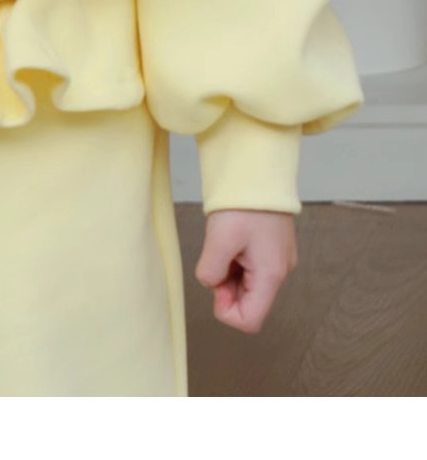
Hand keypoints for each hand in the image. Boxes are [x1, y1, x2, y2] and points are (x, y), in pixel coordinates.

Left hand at [194, 209, 297, 332]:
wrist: (259, 169)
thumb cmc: (244, 202)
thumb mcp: (219, 239)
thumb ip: (211, 271)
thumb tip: (212, 283)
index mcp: (271, 274)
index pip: (250, 320)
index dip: (226, 311)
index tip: (216, 284)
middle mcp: (280, 270)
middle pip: (249, 302)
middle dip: (226, 288)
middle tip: (217, 258)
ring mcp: (277, 258)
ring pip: (248, 284)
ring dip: (230, 272)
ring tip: (224, 243)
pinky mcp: (272, 246)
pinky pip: (251, 267)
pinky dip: (235, 260)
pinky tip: (231, 238)